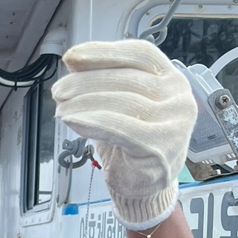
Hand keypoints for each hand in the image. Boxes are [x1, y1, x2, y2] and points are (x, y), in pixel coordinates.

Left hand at [52, 39, 196, 229]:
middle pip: (127, 78)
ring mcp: (173, 122)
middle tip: (59, 91)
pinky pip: (120, 127)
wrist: (145, 185)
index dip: (105, 52)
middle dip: (86, 82)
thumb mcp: (120, 105)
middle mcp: (179, 97)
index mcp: (172, 78)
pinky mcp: (160, 146)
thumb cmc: (132, 141)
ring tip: (61, 109)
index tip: (71, 57)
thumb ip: (104, 81)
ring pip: (122, 101)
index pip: (140, 54)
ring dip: (84, 103)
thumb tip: (73, 61)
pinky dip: (91, 121)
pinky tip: (72, 121)